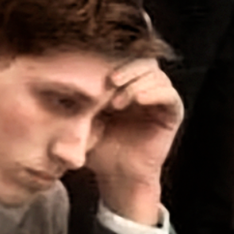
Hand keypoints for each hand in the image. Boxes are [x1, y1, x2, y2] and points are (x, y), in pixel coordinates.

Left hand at [86, 59, 184, 226]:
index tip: (92, 71)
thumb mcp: (85, 117)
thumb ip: (81, 95)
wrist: (116, 175)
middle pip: (142, 61)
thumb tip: (61, 72)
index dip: (110, 60)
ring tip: (117, 101)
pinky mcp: (172, 113)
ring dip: (136, 82)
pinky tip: (137, 100)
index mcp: (125, 83)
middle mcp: (145, 87)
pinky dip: (154, 93)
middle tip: (108, 81)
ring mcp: (160, 98)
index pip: (123, 57)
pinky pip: (169, 95)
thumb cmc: (99, 147)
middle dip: (125, 68)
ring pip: (156, 74)